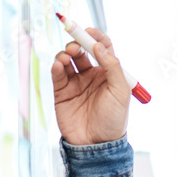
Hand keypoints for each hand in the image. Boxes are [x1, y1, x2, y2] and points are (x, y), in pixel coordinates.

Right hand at [50, 28, 130, 145]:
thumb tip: (99, 46)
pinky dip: (56, 66)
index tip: (89, 31)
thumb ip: (112, 67)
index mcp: (108, 73)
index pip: (102, 47)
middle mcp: (91, 75)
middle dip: (77, 43)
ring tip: (66, 56)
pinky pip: (57, 75)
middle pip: (82, 50)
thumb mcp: (120, 92)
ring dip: (65, 53)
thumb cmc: (113, 120)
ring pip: (67, 60)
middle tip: (75, 45)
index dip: (95, 36)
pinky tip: (58, 65)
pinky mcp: (62, 92)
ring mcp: (76, 83)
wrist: (96, 145)